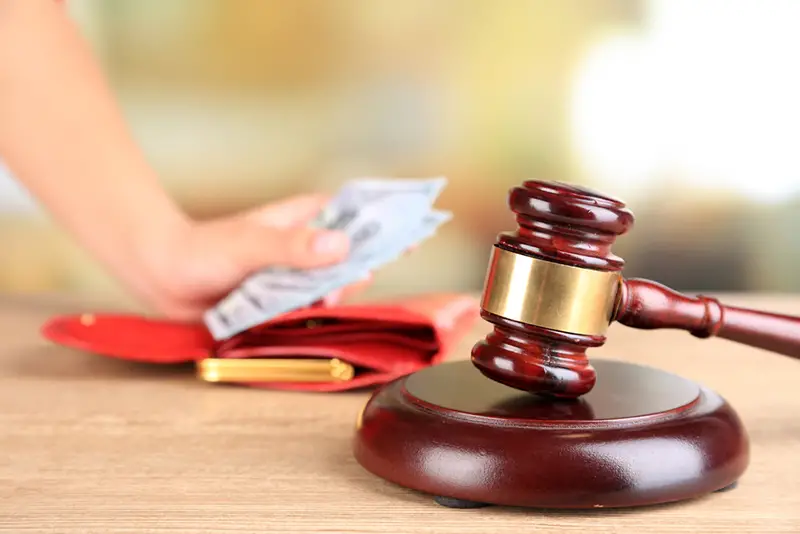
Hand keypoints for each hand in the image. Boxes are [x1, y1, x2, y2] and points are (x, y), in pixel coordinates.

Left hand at [140, 194, 369, 320]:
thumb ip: (292, 246)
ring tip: (320, 302)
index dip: (386, 221)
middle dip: (360, 269)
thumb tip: (342, 245)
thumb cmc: (203, 250)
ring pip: (333, 286)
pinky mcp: (280, 300)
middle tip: (354, 282)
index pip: (355, 214)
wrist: (162, 277)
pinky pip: (310, 308)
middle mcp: (304, 246)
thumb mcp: (250, 245)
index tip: (417, 230)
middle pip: (351, 255)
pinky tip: (306, 317)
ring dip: (334, 296)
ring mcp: (294, 274)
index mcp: (303, 219)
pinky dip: (314, 315)